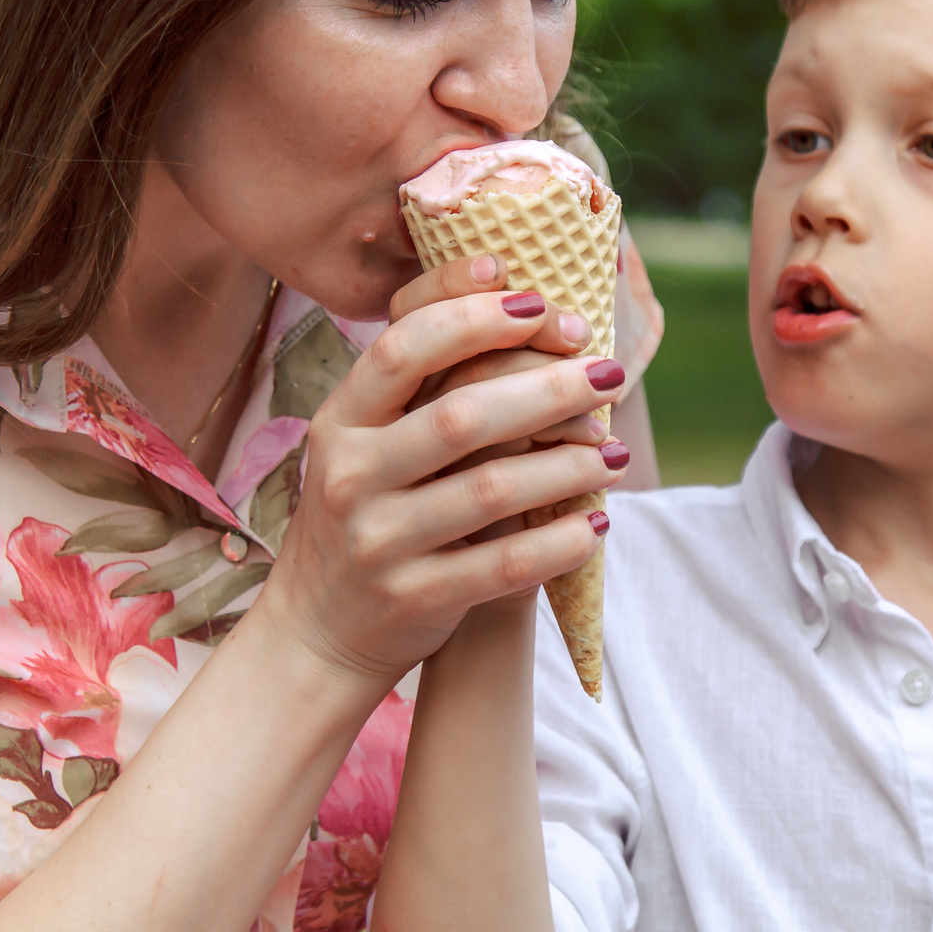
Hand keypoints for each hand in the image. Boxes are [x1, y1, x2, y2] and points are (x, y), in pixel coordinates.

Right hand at [247, 259, 629, 687]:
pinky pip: (505, 565)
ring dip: (568, 465)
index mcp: (341, 420)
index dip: (471, 315)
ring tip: (615, 453)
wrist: (317, 629)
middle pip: (461, 415)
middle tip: (608, 374)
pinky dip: (560, 541)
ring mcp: (380, 540)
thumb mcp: (367, 443)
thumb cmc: (367, 512)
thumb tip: (528, 310)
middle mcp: (353, 474)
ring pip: (492, 490)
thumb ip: (422, 389)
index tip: (540, 302)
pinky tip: (597, 522)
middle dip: (548, 388)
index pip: (402, 346)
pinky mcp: (415, 597)